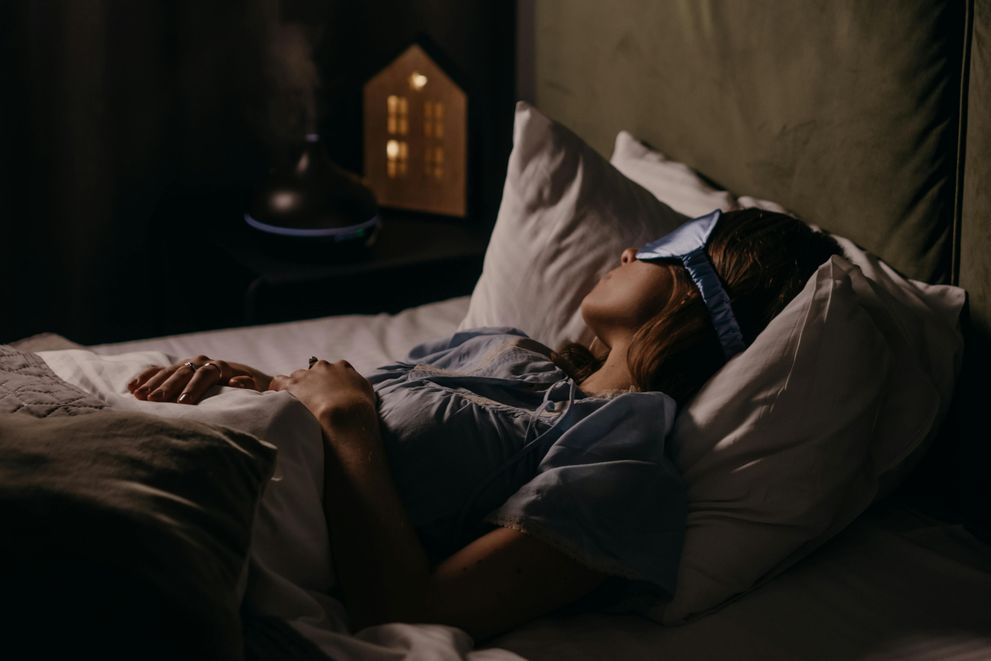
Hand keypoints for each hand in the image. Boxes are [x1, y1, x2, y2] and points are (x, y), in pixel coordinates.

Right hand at [128, 355, 270, 404]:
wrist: (242, 376)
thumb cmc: (247, 387)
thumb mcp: (252, 387)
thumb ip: (245, 384)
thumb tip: (237, 381)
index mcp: (219, 367)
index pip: (204, 375)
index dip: (193, 389)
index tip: (182, 403)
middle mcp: (201, 362)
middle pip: (182, 373)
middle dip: (167, 387)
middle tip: (154, 401)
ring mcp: (186, 364)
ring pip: (167, 372)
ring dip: (152, 383)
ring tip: (139, 396)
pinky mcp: (176, 368)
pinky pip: (157, 370)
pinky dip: (144, 377)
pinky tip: (131, 388)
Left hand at [269, 359, 377, 432]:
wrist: (346, 415)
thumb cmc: (359, 408)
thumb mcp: (366, 391)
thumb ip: (357, 383)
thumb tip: (353, 386)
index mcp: (342, 367)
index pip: (334, 370)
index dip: (330, 384)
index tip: (330, 396)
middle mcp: (323, 367)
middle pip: (314, 373)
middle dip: (313, 385)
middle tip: (315, 404)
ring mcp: (306, 375)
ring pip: (297, 378)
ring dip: (297, 389)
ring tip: (299, 407)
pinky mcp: (290, 385)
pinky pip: (278, 381)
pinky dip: (278, 389)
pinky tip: (281, 400)